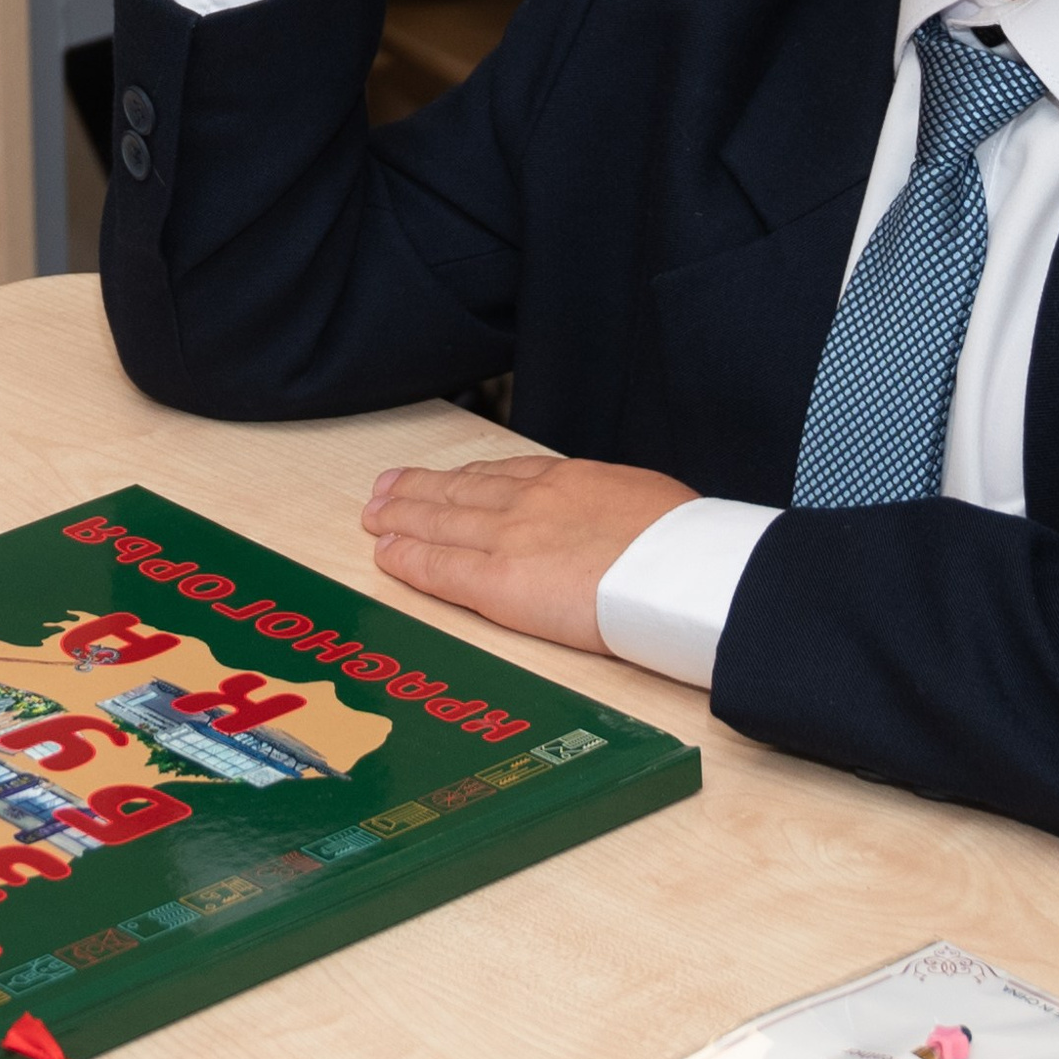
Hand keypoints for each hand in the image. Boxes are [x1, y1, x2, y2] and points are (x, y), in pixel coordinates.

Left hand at [359, 454, 696, 652]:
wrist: (680, 568)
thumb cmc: (682, 543)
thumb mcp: (646, 503)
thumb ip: (612, 510)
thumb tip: (615, 524)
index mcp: (570, 480)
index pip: (502, 475)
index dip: (465, 476)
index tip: (444, 477)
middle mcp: (531, 502)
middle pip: (461, 491)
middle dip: (419, 490)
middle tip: (385, 489)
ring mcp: (511, 538)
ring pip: (442, 522)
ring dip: (402, 517)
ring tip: (375, 515)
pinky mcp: (500, 583)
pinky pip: (441, 569)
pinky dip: (410, 559)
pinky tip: (388, 554)